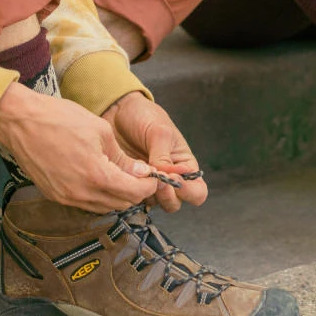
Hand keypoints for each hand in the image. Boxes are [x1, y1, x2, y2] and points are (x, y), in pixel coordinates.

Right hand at [0, 83, 157, 212]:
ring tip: (120, 174)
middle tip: (139, 174)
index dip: (148, 186)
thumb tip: (140, 172)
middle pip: (120, 204)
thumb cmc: (58, 118)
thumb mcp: (99, 131)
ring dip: (116, 195)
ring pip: (103, 207)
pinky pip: (85, 202)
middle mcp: (81, 194)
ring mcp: (66, 197)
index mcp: (97, 176)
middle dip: (135, 191)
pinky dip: (97, 195)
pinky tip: (98, 176)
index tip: (153, 176)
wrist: (20, 121)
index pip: (134, 193)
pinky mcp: (54, 195)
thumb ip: (122, 157)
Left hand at [102, 92, 207, 213]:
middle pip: (176, 203)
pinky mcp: (132, 183)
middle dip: (168, 196)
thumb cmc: (145, 117)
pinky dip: (133, 193)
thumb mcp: (159, 132)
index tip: (174, 177)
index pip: (197, 191)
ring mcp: (150, 183)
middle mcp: (170, 179)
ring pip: (156, 204)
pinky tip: (127, 180)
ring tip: (141, 177)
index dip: (188, 191)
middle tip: (157, 181)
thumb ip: (163, 156)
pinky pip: (135, 198)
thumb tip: (165, 177)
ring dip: (150, 195)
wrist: (118, 111)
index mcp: (184, 166)